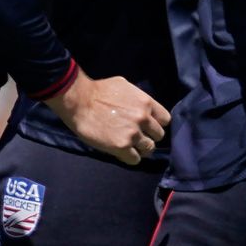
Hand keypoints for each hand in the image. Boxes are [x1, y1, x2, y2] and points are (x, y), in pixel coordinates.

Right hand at [44, 71, 169, 165]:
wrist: (80, 102)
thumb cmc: (99, 90)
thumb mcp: (125, 86)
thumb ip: (138, 98)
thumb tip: (142, 105)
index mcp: (146, 103)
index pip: (165, 119)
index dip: (157, 124)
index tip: (149, 126)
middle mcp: (143, 118)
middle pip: (159, 135)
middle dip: (149, 136)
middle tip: (138, 137)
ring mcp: (133, 134)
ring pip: (149, 148)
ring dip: (141, 149)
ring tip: (131, 147)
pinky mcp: (122, 147)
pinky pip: (135, 159)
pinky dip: (130, 158)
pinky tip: (123, 153)